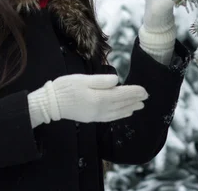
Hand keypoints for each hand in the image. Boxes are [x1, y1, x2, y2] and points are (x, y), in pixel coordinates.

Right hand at [27, 74, 147, 126]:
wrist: (50, 103)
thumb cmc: (65, 87)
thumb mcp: (83, 79)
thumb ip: (101, 81)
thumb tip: (117, 81)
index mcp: (99, 98)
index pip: (121, 95)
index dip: (134, 92)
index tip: (144, 90)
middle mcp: (100, 109)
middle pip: (122, 104)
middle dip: (135, 100)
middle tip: (146, 97)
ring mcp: (96, 115)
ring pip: (118, 113)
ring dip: (129, 108)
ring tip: (139, 106)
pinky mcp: (91, 118)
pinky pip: (110, 117)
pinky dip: (120, 115)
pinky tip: (124, 113)